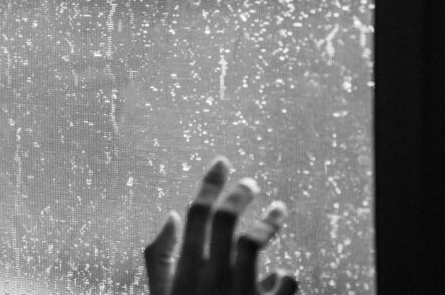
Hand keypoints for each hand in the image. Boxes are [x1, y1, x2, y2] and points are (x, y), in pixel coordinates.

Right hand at [144, 157, 296, 294]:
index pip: (198, 214)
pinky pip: (284, 283)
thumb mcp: (161, 293)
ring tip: (279, 209)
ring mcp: (239, 293)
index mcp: (186, 268)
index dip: (210, 183)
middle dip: (239, 194)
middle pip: (225, 220)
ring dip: (269, 222)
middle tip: (250, 183)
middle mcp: (211, 276)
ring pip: (253, 242)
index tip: (222, 162)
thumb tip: (172, 216)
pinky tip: (283, 275)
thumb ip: (160, 256)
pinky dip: (285, 277)